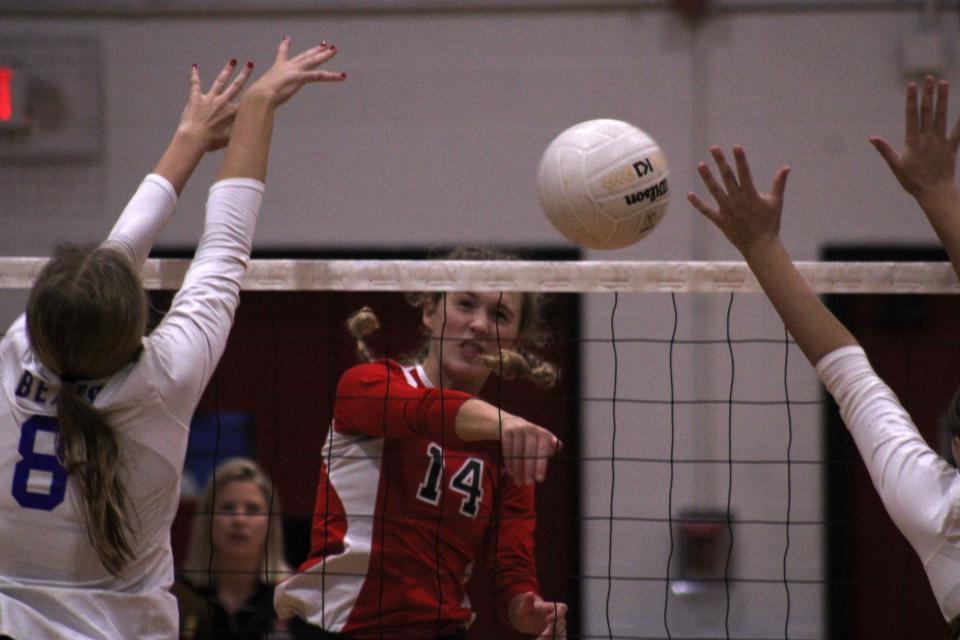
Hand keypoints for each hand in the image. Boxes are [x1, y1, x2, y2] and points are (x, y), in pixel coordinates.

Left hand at [178, 59, 252, 150]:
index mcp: (232, 112)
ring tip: (232, 61)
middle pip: (236, 85)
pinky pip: (195, 84)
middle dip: (244, 74)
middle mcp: (223, 102)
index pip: (247, 101)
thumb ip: (239, 133)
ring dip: (227, 71)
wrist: (195, 138)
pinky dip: (195, 75)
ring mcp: (210, 99)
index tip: (262, 86)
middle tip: (250, 64)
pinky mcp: (196, 98)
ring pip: (220, 81)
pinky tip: (194, 67)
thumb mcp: (230, 140)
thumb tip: (251, 134)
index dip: (255, 93)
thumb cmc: (212, 142)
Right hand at [245, 37, 344, 107]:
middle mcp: (287, 67)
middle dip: (315, 50)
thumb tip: (256, 101)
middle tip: (324, 44)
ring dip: (325, 56)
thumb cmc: (258, 98)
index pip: (282, 54)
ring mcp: (294, 71)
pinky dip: (332, 76)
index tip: (287, 38)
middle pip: (304, 56)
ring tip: (335, 50)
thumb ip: (264, 94)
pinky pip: (319, 76)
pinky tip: (342, 76)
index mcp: (277, 68)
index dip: (285, 46)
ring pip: (313, 61)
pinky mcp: (300, 78)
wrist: (259, 97)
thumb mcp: (261, 93)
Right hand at [500, 414, 561, 485]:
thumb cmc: (531, 437)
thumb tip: (560, 446)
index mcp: (543, 433)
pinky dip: (509, 463)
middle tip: (528, 483)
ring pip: (517, 453)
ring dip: (517, 470)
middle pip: (529, 453)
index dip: (541, 466)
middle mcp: (531, 428)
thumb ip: (551, 447)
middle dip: (529, 470)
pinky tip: (510, 473)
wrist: (512, 423)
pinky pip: (507, 449)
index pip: (542, 451)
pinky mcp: (506, 430)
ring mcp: (518, 428)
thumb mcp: (542, 441)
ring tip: (518, 482)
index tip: (539, 480)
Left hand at [508, 592, 566, 638]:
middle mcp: (560, 618)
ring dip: (551, 639)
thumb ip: (528, 601)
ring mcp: (559, 628)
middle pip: (561, 624)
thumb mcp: (526, 606)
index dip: (557, 614)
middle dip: (551, 631)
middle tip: (541, 636)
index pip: (562, 608)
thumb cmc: (528, 610)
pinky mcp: (557, 636)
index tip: (547, 620)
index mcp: (554, 607)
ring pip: (560, 635)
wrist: (529, 620)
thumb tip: (529, 593)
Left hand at [688, 146, 789, 257]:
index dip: (740, 160)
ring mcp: (727, 211)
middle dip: (721, 162)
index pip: (745, 173)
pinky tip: (689, 194)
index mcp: (751, 196)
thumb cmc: (770, 224)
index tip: (736, 147)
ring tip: (701, 165)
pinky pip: (706, 211)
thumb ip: (779, 184)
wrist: (760, 247)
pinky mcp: (720, 221)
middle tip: (713, 148)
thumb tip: (786, 167)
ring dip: (707, 178)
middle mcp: (737, 201)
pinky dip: (698, 203)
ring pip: (715, 191)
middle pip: (727, 178)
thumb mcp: (776, 203)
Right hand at [870, 75, 959, 204]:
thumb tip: (872, 138)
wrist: (934, 192)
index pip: (911, 115)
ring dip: (942, 99)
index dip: (911, 99)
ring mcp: (940, 140)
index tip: (912, 85)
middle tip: (929, 78)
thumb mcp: (895, 165)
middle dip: (927, 93)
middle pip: (927, 111)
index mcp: (912, 141)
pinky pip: (958, 130)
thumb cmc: (912, 181)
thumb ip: (885, 149)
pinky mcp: (951, 146)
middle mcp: (927, 137)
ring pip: (941, 115)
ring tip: (943, 83)